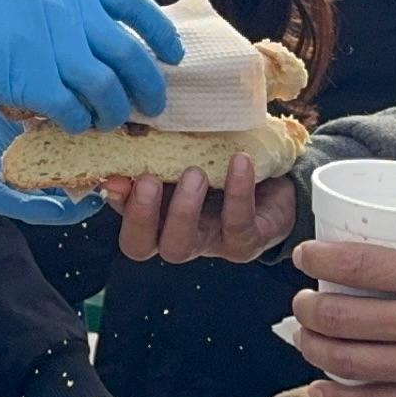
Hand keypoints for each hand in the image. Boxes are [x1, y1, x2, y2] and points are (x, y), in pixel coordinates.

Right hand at [0, 0, 180, 132]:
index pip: (133, 3)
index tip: (171, 54)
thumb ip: (54, 2)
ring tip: (109, 125)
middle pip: (131, 54)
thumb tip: (84, 22)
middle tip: (151, 107)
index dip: (160, 32)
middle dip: (148, 86)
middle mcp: (67, 9)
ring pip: (108, 89)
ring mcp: (50, 44)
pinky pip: (73, 111)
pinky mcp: (28, 79)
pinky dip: (78, 125)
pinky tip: (71, 129)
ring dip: (114, 113)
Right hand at [104, 153, 297, 262]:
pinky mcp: (247, 241)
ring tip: (196, 172)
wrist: (278, 177)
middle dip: (140, 214)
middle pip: (140, 246)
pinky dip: (237, 191)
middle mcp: (177, 235)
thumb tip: (122, 150)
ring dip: (182, 210)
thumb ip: (155, 155)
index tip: (118, 178)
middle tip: (149, 180)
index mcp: (155, 215)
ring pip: (181, 246)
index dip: (118, 205)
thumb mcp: (186, 153)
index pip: (121, 217)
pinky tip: (239, 161)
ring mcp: (210, 243)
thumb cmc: (221, 162)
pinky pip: (237, 224)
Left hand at [286, 240, 395, 396]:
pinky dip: (340, 396)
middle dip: (310, 308)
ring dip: (315, 349)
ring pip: (349, 363)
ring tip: (305, 336)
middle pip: (343, 318)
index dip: (322, 259)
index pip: (364, 265)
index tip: (304, 255)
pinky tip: (321, 386)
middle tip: (302, 300)